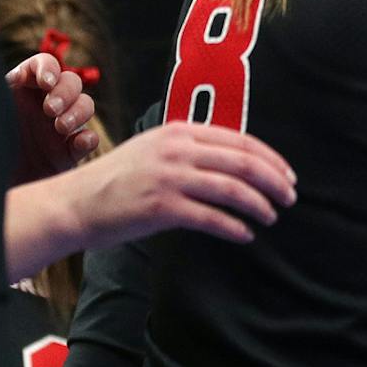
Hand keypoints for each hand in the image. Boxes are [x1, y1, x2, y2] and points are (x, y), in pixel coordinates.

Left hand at [5, 51, 97, 184]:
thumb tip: (9, 76)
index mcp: (19, 91)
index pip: (42, 65)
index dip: (48, 68)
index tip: (45, 82)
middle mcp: (41, 106)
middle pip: (70, 81)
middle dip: (65, 92)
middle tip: (50, 110)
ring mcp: (57, 130)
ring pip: (84, 105)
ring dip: (78, 112)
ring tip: (60, 128)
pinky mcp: (68, 155)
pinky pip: (89, 139)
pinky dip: (89, 138)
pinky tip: (78, 144)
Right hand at [60, 120, 296, 247]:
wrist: (75, 203)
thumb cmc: (116, 180)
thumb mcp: (154, 149)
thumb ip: (189, 149)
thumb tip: (233, 163)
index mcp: (178, 131)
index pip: (240, 140)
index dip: (270, 159)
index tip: (288, 175)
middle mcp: (177, 150)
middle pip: (243, 163)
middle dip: (274, 181)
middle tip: (291, 198)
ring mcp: (170, 178)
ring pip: (233, 189)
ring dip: (260, 205)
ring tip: (272, 217)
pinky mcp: (162, 208)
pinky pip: (212, 218)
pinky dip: (235, 228)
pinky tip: (246, 235)